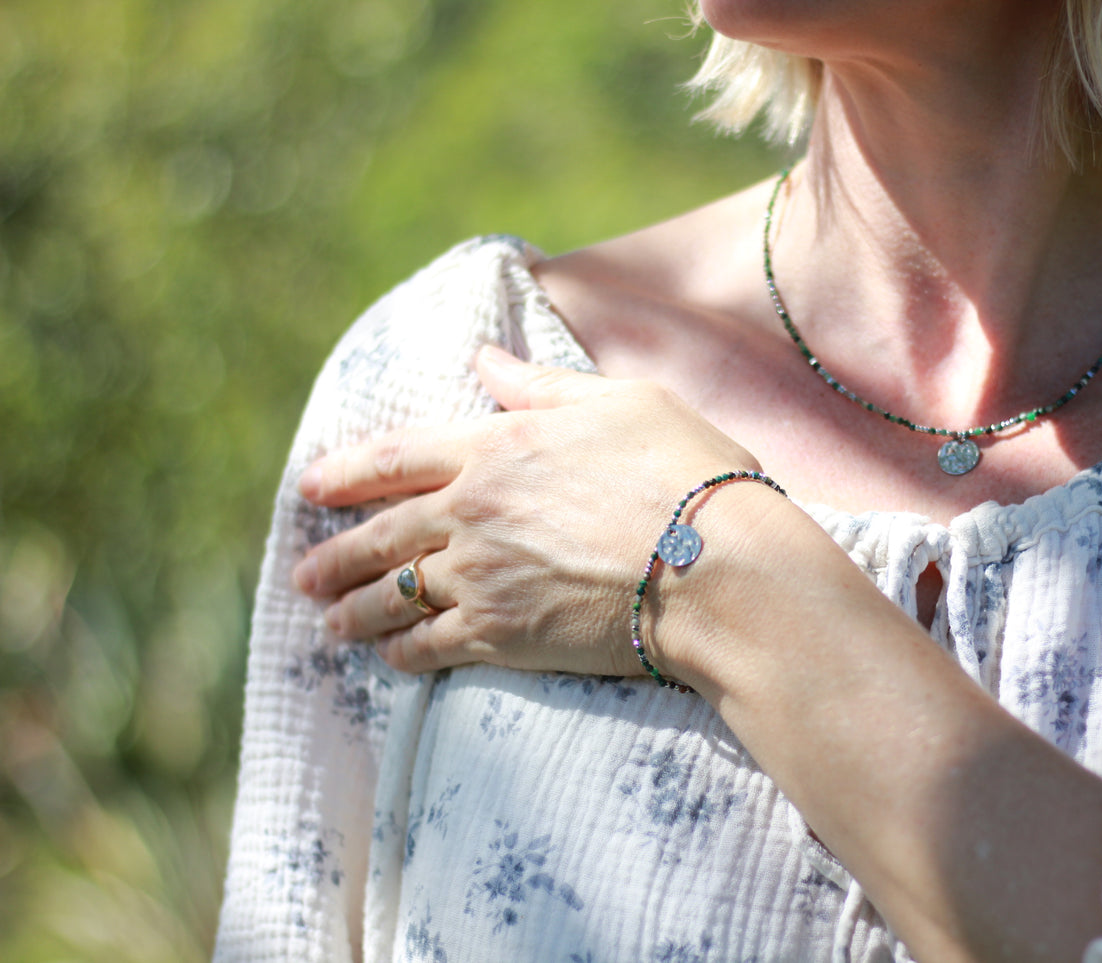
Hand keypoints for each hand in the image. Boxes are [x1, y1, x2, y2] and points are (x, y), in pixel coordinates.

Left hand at [291, 345, 761, 675]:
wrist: (716, 568)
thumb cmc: (683, 472)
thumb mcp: (619, 402)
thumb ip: (540, 386)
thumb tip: (483, 359)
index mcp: (495, 447)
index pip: (396, 457)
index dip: (346, 471)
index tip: (311, 487)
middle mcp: (472, 512)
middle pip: (380, 535)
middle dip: (334, 556)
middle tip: (303, 575)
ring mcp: (482, 578)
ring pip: (394, 596)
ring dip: (353, 610)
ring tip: (328, 623)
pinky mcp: (503, 636)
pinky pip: (431, 646)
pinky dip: (402, 653)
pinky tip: (390, 658)